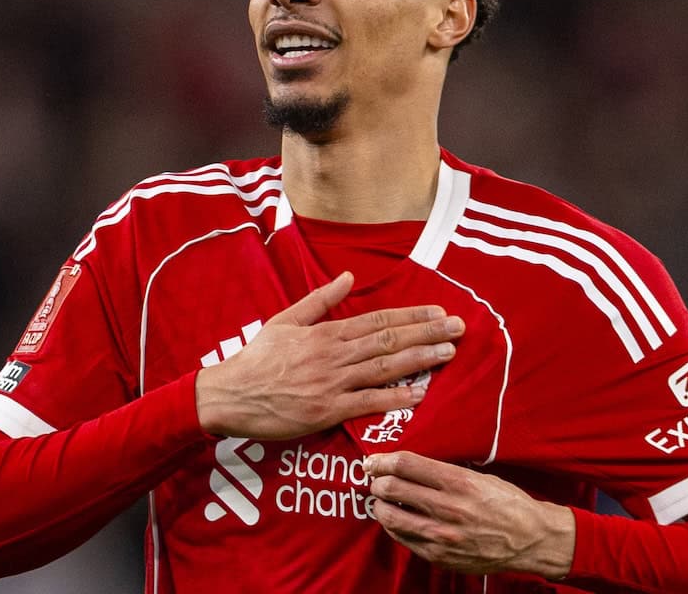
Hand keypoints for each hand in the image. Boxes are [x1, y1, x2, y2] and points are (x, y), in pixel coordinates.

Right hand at [195, 272, 464, 439]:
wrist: (229, 395)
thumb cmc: (256, 359)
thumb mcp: (285, 320)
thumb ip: (319, 300)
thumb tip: (348, 276)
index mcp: (326, 332)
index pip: (377, 320)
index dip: (411, 316)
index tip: (438, 312)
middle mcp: (334, 354)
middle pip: (389, 340)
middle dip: (427, 333)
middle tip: (459, 329)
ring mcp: (331, 382)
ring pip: (384, 367)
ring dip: (420, 359)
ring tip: (448, 353)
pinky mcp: (326, 410)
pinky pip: (367, 402)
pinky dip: (394, 397)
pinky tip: (418, 393)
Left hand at [363, 451, 574, 579]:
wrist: (531, 540)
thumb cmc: (507, 502)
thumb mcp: (480, 476)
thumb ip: (444, 471)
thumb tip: (408, 464)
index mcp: (459, 482)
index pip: (406, 464)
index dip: (383, 460)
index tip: (374, 460)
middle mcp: (448, 508)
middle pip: (392, 488)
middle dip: (377, 480)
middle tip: (375, 478)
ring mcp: (442, 535)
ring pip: (390, 516)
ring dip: (380, 504)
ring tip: (382, 499)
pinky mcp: (439, 556)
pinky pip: (402, 538)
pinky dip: (393, 525)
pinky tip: (396, 518)